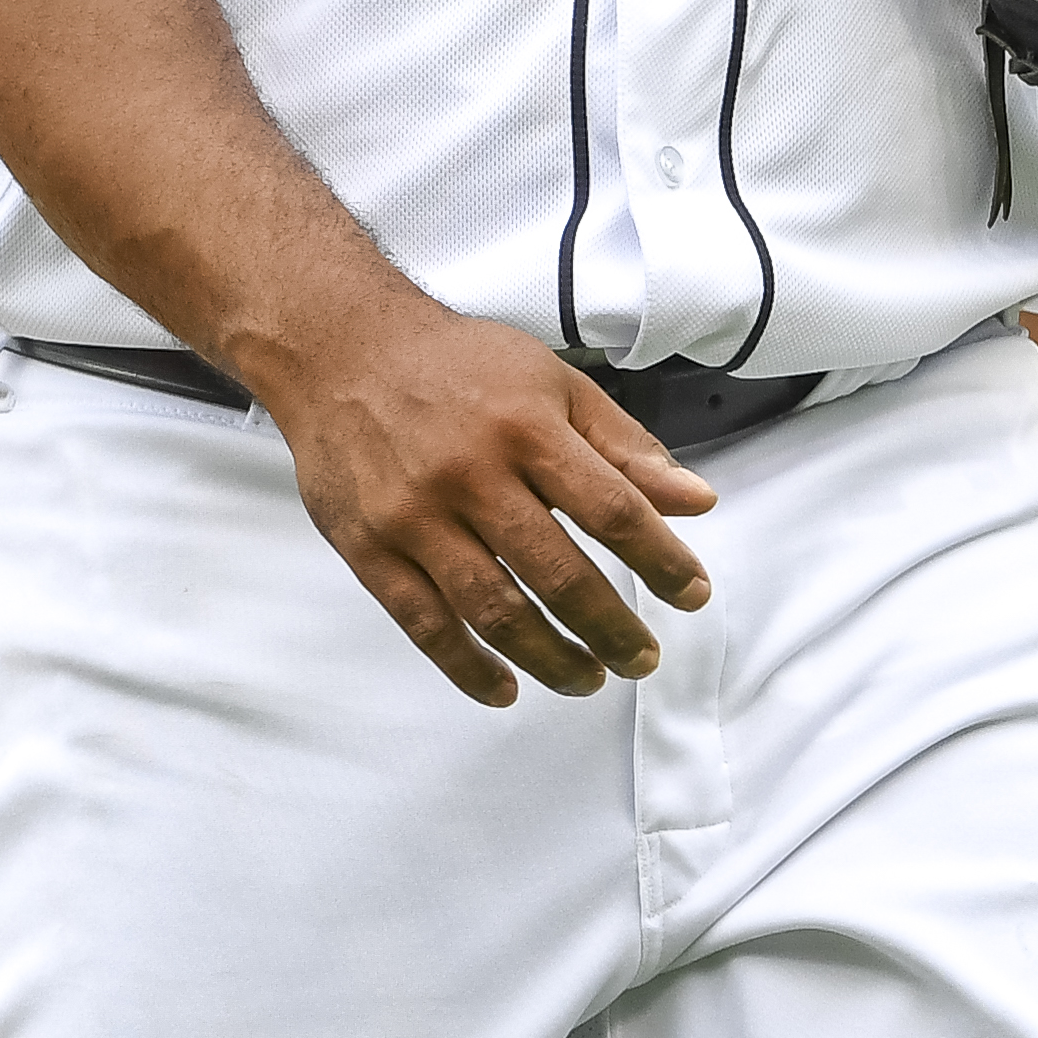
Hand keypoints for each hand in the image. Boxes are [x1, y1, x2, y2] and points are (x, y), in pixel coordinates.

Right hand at [233, 290, 719, 708]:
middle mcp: (472, 474)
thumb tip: (696, 501)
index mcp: (526, 428)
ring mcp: (416, 516)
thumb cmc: (456, 365)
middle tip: (642, 658)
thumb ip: (625, 447)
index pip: (612, 510)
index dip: (660, 561)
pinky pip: (426, 624)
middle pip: (559, 574)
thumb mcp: (553, 383)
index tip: (691, 595)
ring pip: (495, 612)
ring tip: (588, 679)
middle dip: (611, 629)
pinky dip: (468, 667)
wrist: (340, 349)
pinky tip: (504, 688)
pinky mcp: (369, 547)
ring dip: (551, 659)